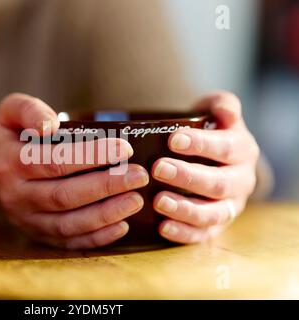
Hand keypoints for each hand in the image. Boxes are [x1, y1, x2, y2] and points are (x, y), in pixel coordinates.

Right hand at [0, 93, 148, 248]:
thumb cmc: (16, 134)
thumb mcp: (12, 111)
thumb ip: (29, 110)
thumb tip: (50, 126)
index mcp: (9, 163)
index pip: (53, 162)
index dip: (90, 157)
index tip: (124, 148)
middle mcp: (15, 196)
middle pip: (63, 196)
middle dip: (105, 186)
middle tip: (138, 175)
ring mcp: (26, 220)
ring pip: (68, 224)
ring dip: (105, 215)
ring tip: (136, 200)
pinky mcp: (38, 234)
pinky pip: (69, 243)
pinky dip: (96, 238)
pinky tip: (122, 225)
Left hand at [152, 91, 259, 243]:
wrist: (211, 157)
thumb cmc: (208, 132)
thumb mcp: (215, 112)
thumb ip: (222, 105)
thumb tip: (227, 112)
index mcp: (242, 151)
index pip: (226, 148)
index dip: (201, 145)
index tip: (173, 139)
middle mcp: (240, 181)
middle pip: (218, 183)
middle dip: (187, 177)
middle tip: (158, 169)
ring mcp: (229, 206)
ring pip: (212, 214)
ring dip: (185, 209)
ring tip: (158, 201)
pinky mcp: (215, 226)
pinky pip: (203, 235)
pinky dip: (184, 233)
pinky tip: (162, 227)